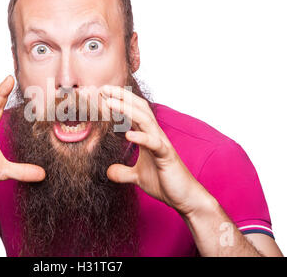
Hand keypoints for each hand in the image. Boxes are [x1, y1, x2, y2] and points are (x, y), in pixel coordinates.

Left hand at [102, 85, 211, 215]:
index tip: (102, 94)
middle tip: (103, 88)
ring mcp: (162, 144)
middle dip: (121, 97)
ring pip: (145, 120)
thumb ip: (123, 172)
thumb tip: (109, 171)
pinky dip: (142, 137)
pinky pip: (154, 144)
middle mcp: (155, 135)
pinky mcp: (166, 157)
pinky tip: (128, 134)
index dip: (119, 101)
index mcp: (148, 136)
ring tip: (110, 102)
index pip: (133, 113)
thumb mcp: (137, 176)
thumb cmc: (164, 182)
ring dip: (127, 109)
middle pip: (139, 109)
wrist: (184, 198)